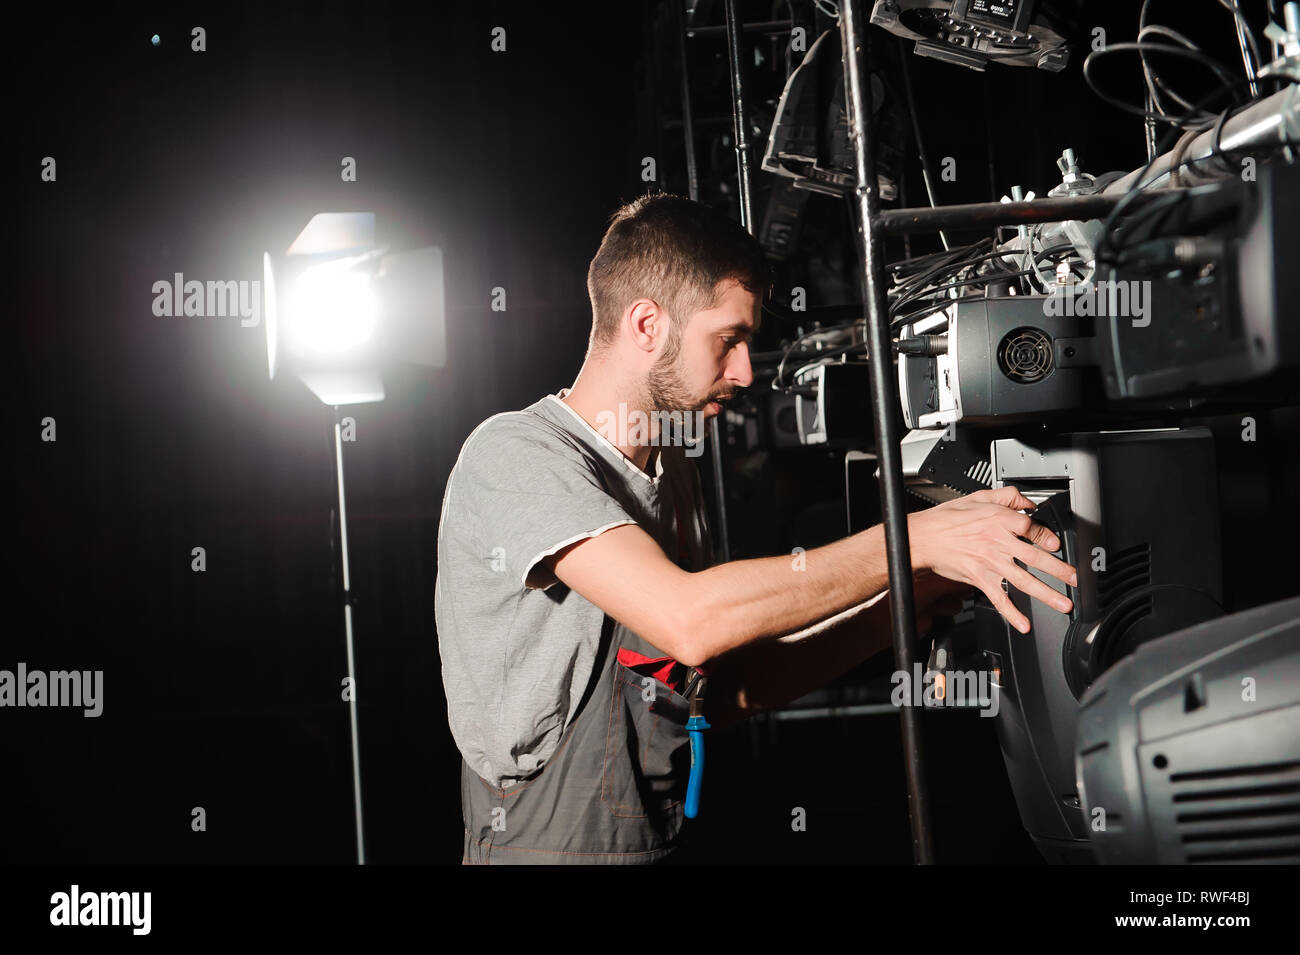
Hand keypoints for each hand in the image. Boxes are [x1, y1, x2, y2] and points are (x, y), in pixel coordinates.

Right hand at [907, 486, 1077, 634]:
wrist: (923, 538)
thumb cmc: (947, 519)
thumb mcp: (977, 497)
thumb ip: (1007, 496)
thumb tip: (1029, 504)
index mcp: (998, 519)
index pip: (1030, 528)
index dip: (1047, 536)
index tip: (1057, 544)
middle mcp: (997, 542)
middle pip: (1034, 557)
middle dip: (1059, 570)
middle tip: (1075, 580)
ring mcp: (989, 562)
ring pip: (1023, 580)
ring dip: (1046, 594)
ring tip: (1063, 604)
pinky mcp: (979, 578)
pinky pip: (999, 598)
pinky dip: (1012, 613)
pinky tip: (1023, 624)